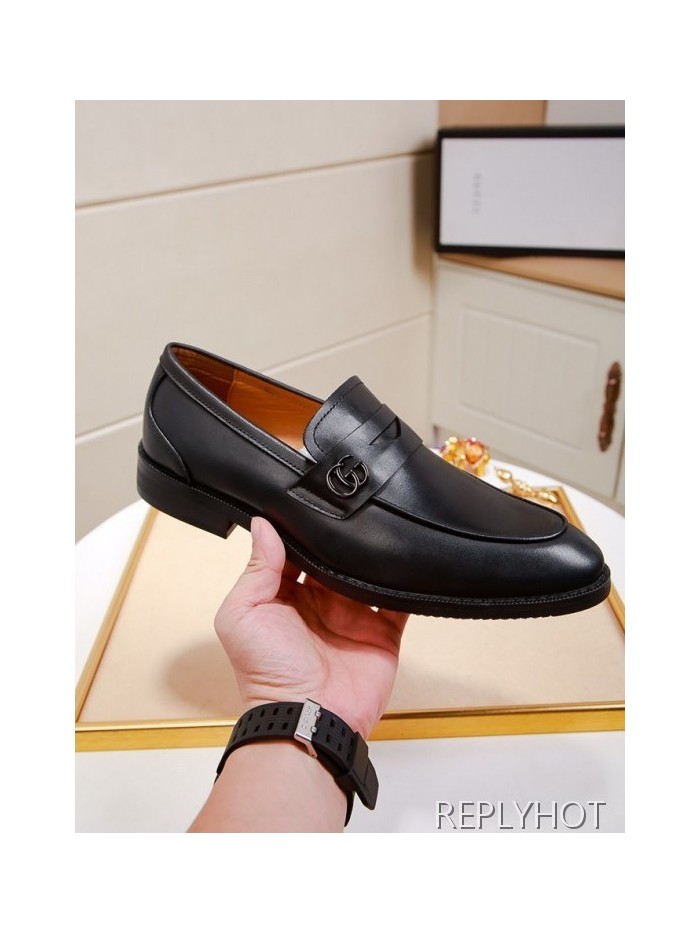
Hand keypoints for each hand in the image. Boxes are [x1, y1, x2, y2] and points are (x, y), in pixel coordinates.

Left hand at [214, 517, 408, 738]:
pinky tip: (404, 560)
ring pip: (366, 574)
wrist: (309, 718)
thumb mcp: (243, 616)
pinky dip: (403, 582)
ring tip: (377, 525)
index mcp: (284, 597)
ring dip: (371, 555)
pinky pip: (397, 601)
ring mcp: (352, 618)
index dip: (299, 529)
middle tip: (350, 507)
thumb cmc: (267, 673)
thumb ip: (256, 570)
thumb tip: (262, 524)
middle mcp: (319, 603)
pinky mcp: (382, 633)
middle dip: (340, 537)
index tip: (308, 501)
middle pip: (333, 559)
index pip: (293, 552)